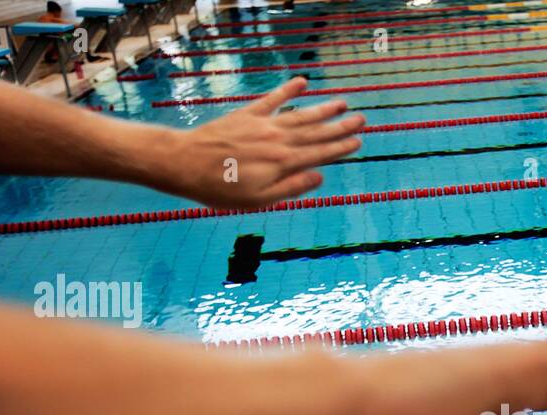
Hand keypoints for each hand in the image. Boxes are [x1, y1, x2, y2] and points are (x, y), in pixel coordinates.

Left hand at [151, 78, 363, 208]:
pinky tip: (302, 82)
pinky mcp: (247, 115)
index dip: (341, 147)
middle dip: (340, 126)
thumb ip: (291, 187)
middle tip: (360, 119)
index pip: (320, 154)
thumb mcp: (259, 199)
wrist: (186, 163)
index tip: (358, 141)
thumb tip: (319, 176)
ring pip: (300, 115)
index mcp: (283, 163)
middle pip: (315, 132)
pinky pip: (272, 100)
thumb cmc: (222, 189)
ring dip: (323, 109)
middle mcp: (278, 140)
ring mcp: (263, 125)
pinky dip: (288, 91)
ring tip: (342, 103)